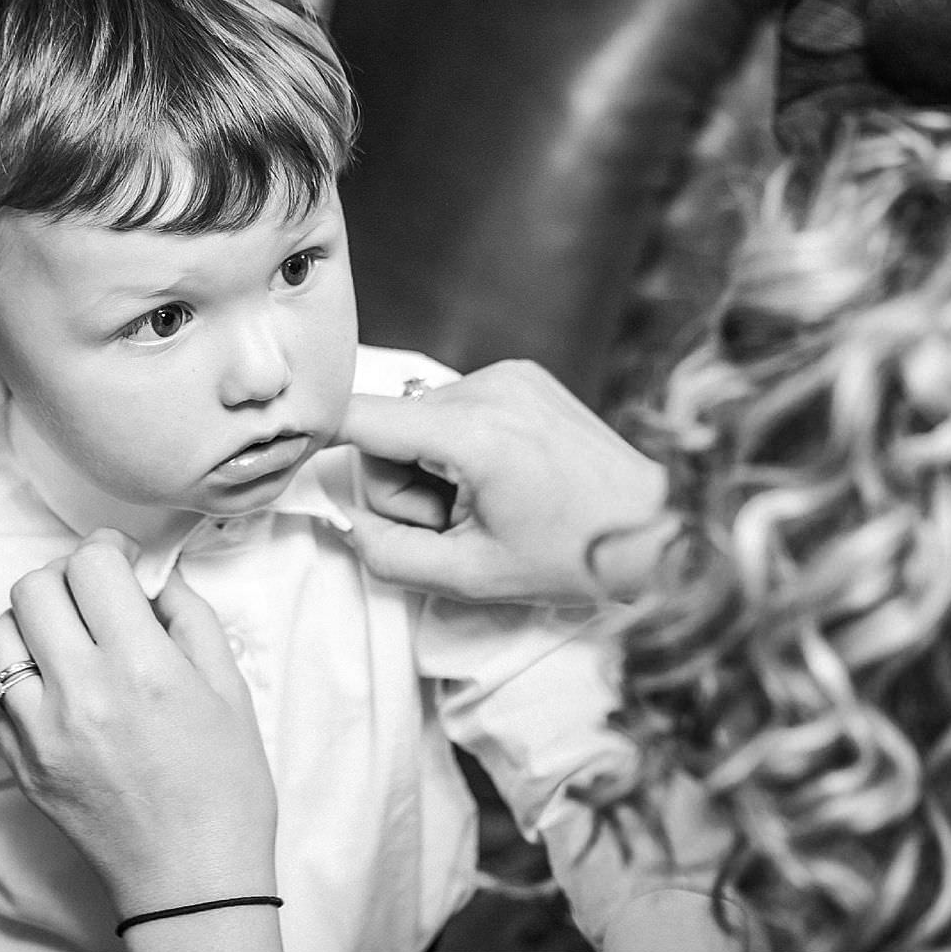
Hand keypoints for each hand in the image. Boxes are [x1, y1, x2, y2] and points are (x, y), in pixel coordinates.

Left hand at [0, 531, 280, 948]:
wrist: (192, 879)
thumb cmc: (226, 789)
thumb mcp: (230, 690)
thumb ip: (190, 619)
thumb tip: (156, 575)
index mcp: (142, 667)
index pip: (91, 566)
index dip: (107, 550)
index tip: (123, 561)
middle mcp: (81, 692)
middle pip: (33, 587)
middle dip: (67, 577)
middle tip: (96, 595)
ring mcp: (40, 731)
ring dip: (32, 622)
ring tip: (68, 639)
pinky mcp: (19, 762)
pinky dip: (19, 673)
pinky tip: (57, 686)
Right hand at [340, 359, 674, 602]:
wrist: (657, 529)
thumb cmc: (573, 558)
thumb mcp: (470, 576)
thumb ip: (388, 553)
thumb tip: (346, 522)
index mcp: (474, 432)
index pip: (359, 415)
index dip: (317, 440)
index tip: (292, 459)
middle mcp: (490, 386)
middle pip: (387, 428)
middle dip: (403, 484)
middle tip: (454, 524)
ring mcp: (511, 374)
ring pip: (419, 419)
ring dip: (433, 467)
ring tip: (486, 505)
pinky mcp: (524, 375)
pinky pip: (455, 408)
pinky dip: (460, 447)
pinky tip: (502, 480)